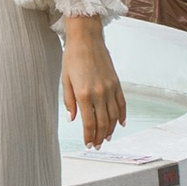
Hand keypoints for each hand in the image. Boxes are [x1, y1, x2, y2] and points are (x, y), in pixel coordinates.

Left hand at [61, 19, 125, 149]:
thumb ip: (69, 101)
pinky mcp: (117, 84)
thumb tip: (72, 120)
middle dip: (99, 137)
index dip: (89, 136)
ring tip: (106, 138)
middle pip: (103, 123)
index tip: (88, 144)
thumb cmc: (71, 57)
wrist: (86, 39)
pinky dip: (122, 116)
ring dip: (110, 130)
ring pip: (113, 116)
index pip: (89, 122)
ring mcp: (110, 89)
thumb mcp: (65, 79)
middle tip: (96, 146)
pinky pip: (122, 104)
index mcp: (84, 93)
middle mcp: (99, 93)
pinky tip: (120, 125)